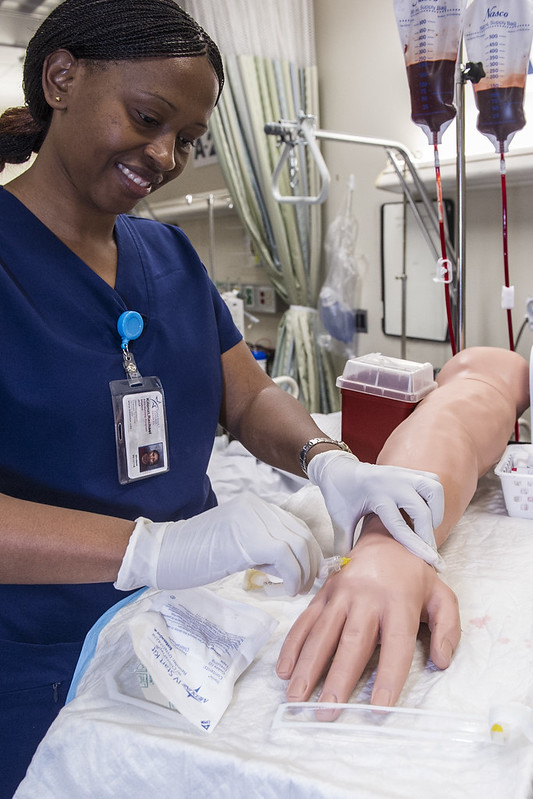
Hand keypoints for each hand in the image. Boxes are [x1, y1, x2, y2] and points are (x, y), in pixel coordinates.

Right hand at [115, 492, 322, 595]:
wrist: (164, 553)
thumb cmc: (194, 555)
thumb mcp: (236, 544)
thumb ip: (263, 547)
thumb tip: (294, 566)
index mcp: (255, 505)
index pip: (296, 526)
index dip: (309, 553)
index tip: (306, 575)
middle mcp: (258, 506)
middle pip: (303, 535)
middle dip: (311, 565)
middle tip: (303, 588)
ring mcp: (254, 519)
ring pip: (300, 546)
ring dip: (303, 574)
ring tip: (291, 591)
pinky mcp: (250, 539)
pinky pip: (287, 558)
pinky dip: (292, 578)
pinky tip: (282, 590)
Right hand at [276, 519, 459, 706]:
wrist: (387, 538)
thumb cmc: (415, 576)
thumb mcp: (443, 597)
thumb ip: (448, 629)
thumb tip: (441, 661)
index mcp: (399, 603)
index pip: (395, 646)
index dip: (388, 677)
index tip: (378, 708)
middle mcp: (367, 598)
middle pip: (352, 642)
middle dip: (338, 678)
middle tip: (327, 710)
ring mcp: (341, 594)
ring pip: (323, 633)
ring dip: (308, 666)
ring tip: (297, 696)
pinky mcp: (323, 592)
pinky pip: (306, 620)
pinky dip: (293, 645)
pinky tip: (284, 669)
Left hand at [307, 450, 443, 566]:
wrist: (337, 469)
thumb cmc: (339, 496)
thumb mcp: (339, 520)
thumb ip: (344, 544)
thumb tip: (344, 569)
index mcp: (375, 496)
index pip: (401, 525)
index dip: (417, 545)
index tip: (431, 560)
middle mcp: (392, 483)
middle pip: (421, 510)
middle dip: (428, 534)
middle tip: (428, 551)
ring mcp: (402, 474)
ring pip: (434, 489)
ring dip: (436, 510)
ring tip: (427, 526)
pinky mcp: (407, 471)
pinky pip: (432, 480)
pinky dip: (435, 497)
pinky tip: (426, 511)